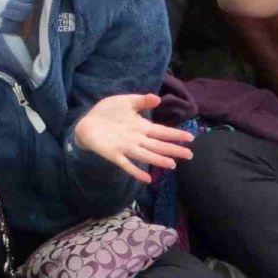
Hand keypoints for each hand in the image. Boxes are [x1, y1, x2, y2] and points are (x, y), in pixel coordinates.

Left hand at [71, 93, 196, 183]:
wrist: (87, 122)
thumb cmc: (107, 112)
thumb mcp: (125, 101)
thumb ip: (141, 101)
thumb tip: (158, 99)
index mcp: (141, 127)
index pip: (162, 131)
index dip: (175, 134)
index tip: (190, 137)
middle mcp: (136, 139)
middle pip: (158, 145)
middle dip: (173, 149)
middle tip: (189, 155)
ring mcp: (126, 147)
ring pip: (146, 155)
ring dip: (158, 160)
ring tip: (172, 164)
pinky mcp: (113, 154)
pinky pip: (126, 164)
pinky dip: (136, 171)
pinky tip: (146, 178)